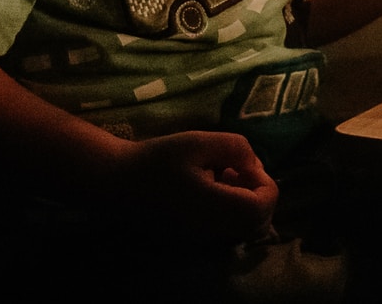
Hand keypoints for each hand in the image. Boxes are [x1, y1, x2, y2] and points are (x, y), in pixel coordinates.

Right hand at [108, 130, 277, 243]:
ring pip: (244, 229)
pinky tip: (210, 187)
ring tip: (221, 174)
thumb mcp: (199, 141)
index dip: (264, 181)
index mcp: (215, 208)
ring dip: (245, 201)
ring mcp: (203, 240)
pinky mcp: (194, 240)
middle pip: (258, 222)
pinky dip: (230, 210)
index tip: (242, 162)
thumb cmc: (157, 160)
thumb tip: (254, 164)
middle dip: (258, 192)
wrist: (117, 183)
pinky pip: (226, 231)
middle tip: (235, 168)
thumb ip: (236, 147)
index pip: (262, 206)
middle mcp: (212, 231)